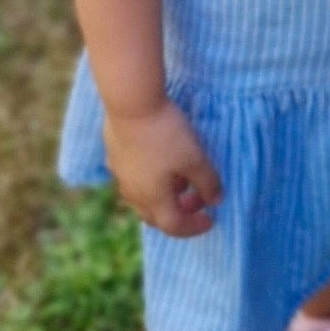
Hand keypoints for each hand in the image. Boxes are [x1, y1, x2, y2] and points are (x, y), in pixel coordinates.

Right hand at [103, 99, 222, 237]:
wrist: (131, 102)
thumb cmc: (166, 134)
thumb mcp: (195, 158)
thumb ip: (208, 183)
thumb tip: (215, 201)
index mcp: (153, 198)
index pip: (174, 226)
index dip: (194, 227)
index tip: (210, 219)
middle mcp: (133, 192)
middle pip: (154, 216)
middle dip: (178, 213)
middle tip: (195, 200)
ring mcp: (119, 173)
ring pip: (140, 197)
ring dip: (162, 196)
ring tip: (179, 178)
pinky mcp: (114, 155)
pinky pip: (132, 178)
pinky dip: (148, 180)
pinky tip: (157, 160)